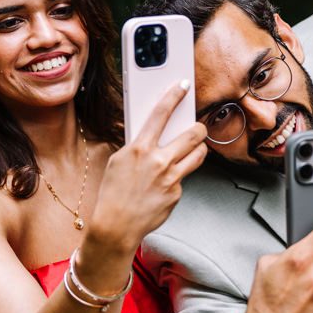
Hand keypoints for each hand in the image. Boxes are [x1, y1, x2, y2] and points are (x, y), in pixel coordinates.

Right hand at [89, 81, 206, 253]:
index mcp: (140, 149)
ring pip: (199, 154)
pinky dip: (178, 177)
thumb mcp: (119, 161)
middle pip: (193, 134)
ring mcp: (171, 178)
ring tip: (191, 150)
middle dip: (198, 128)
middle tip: (196, 127)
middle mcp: (159, 161)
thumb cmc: (114, 193)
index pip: (161, 114)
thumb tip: (152, 134)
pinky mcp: (177, 193)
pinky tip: (165, 183)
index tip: (183, 86)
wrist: (116, 226)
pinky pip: (185, 178)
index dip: (174, 96)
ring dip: (198, 149)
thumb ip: (138, 146)